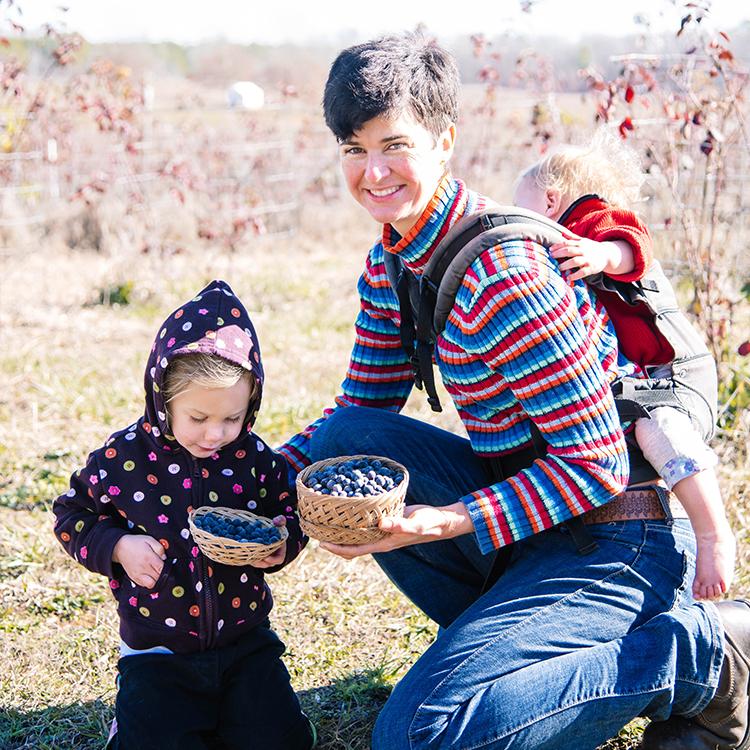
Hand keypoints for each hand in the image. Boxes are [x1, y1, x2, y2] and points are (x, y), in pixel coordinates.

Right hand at [112, 534, 165, 588]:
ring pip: (151, 585)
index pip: (162, 569)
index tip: (167, 564)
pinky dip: (149, 583)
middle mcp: (143, 568)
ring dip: (156, 581)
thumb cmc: (136, 543)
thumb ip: (160, 549)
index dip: (167, 568)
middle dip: (163, 574)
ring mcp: (138, 574)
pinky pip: (144, 586)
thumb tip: (165, 558)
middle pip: (158, 578)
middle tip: (162, 568)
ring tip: (156, 573)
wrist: (120, 547)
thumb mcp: (150, 540)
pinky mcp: (134, 578)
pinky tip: (150, 576)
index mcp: (148, 558)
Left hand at [250, 515, 287, 568]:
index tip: (267, 557)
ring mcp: (264, 559)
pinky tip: (243, 553)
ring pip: (259, 563)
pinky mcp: (257, 557)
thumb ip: (280, 521)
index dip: (273, 560)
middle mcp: (272, 557)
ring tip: (247, 556)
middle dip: (260, 562)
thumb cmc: (276, 530)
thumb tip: (276, 520)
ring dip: (253, 561)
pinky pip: (253, 560)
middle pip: (267, 564)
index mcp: (280, 551)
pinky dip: (248, 558)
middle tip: (254, 558)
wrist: (270, 533)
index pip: (279, 559)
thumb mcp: (280, 524)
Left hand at [320, 502, 473, 559]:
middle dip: (334, 541)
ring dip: (343, 531)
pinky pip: (366, 524)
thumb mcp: (415, 523)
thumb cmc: (429, 523)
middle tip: (317, 531)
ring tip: (327, 521)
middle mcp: (380, 539)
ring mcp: (383, 531)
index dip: (337, 549)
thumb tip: (380, 523)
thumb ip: (399, 524)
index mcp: (383, 543)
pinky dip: (355, 519)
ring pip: (358, 535)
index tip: (320, 544)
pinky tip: (349, 510)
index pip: (354, 550)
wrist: (441, 521)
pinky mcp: (386, 521)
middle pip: (352, 545)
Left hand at [549, 237, 609, 280]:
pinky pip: (582, 272)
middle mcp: (584, 250)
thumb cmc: (591, 248)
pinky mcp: (591, 268)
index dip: (557, 246)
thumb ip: (572, 238)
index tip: (549, 250)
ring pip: (575, 261)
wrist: (607, 255)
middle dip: (559, 253)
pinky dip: (575, 275)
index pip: (567, 243)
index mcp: (580, 243)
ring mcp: (588, 259)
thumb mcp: (583, 241)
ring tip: (559, 268)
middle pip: (569, 250)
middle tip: (551, 257)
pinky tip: (568, 278)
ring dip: (565, 265)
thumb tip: (562, 232)